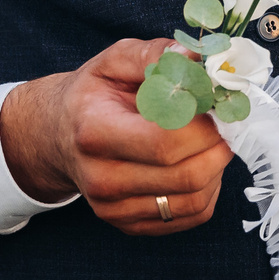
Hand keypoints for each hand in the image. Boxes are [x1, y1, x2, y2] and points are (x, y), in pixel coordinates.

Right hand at [0, 38, 234, 234]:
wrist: (57, 136)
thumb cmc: (92, 95)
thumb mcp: (115, 61)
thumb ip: (156, 56)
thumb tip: (198, 60)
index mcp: (94, 132)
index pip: (166, 142)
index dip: (202, 125)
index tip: (212, 106)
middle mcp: (101, 178)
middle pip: (186, 175)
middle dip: (217, 146)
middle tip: (222, 124)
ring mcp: (113, 208)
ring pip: (195, 200)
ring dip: (217, 169)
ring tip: (211, 142)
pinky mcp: (129, 224)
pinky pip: (191, 215)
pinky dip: (209, 190)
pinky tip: (199, 164)